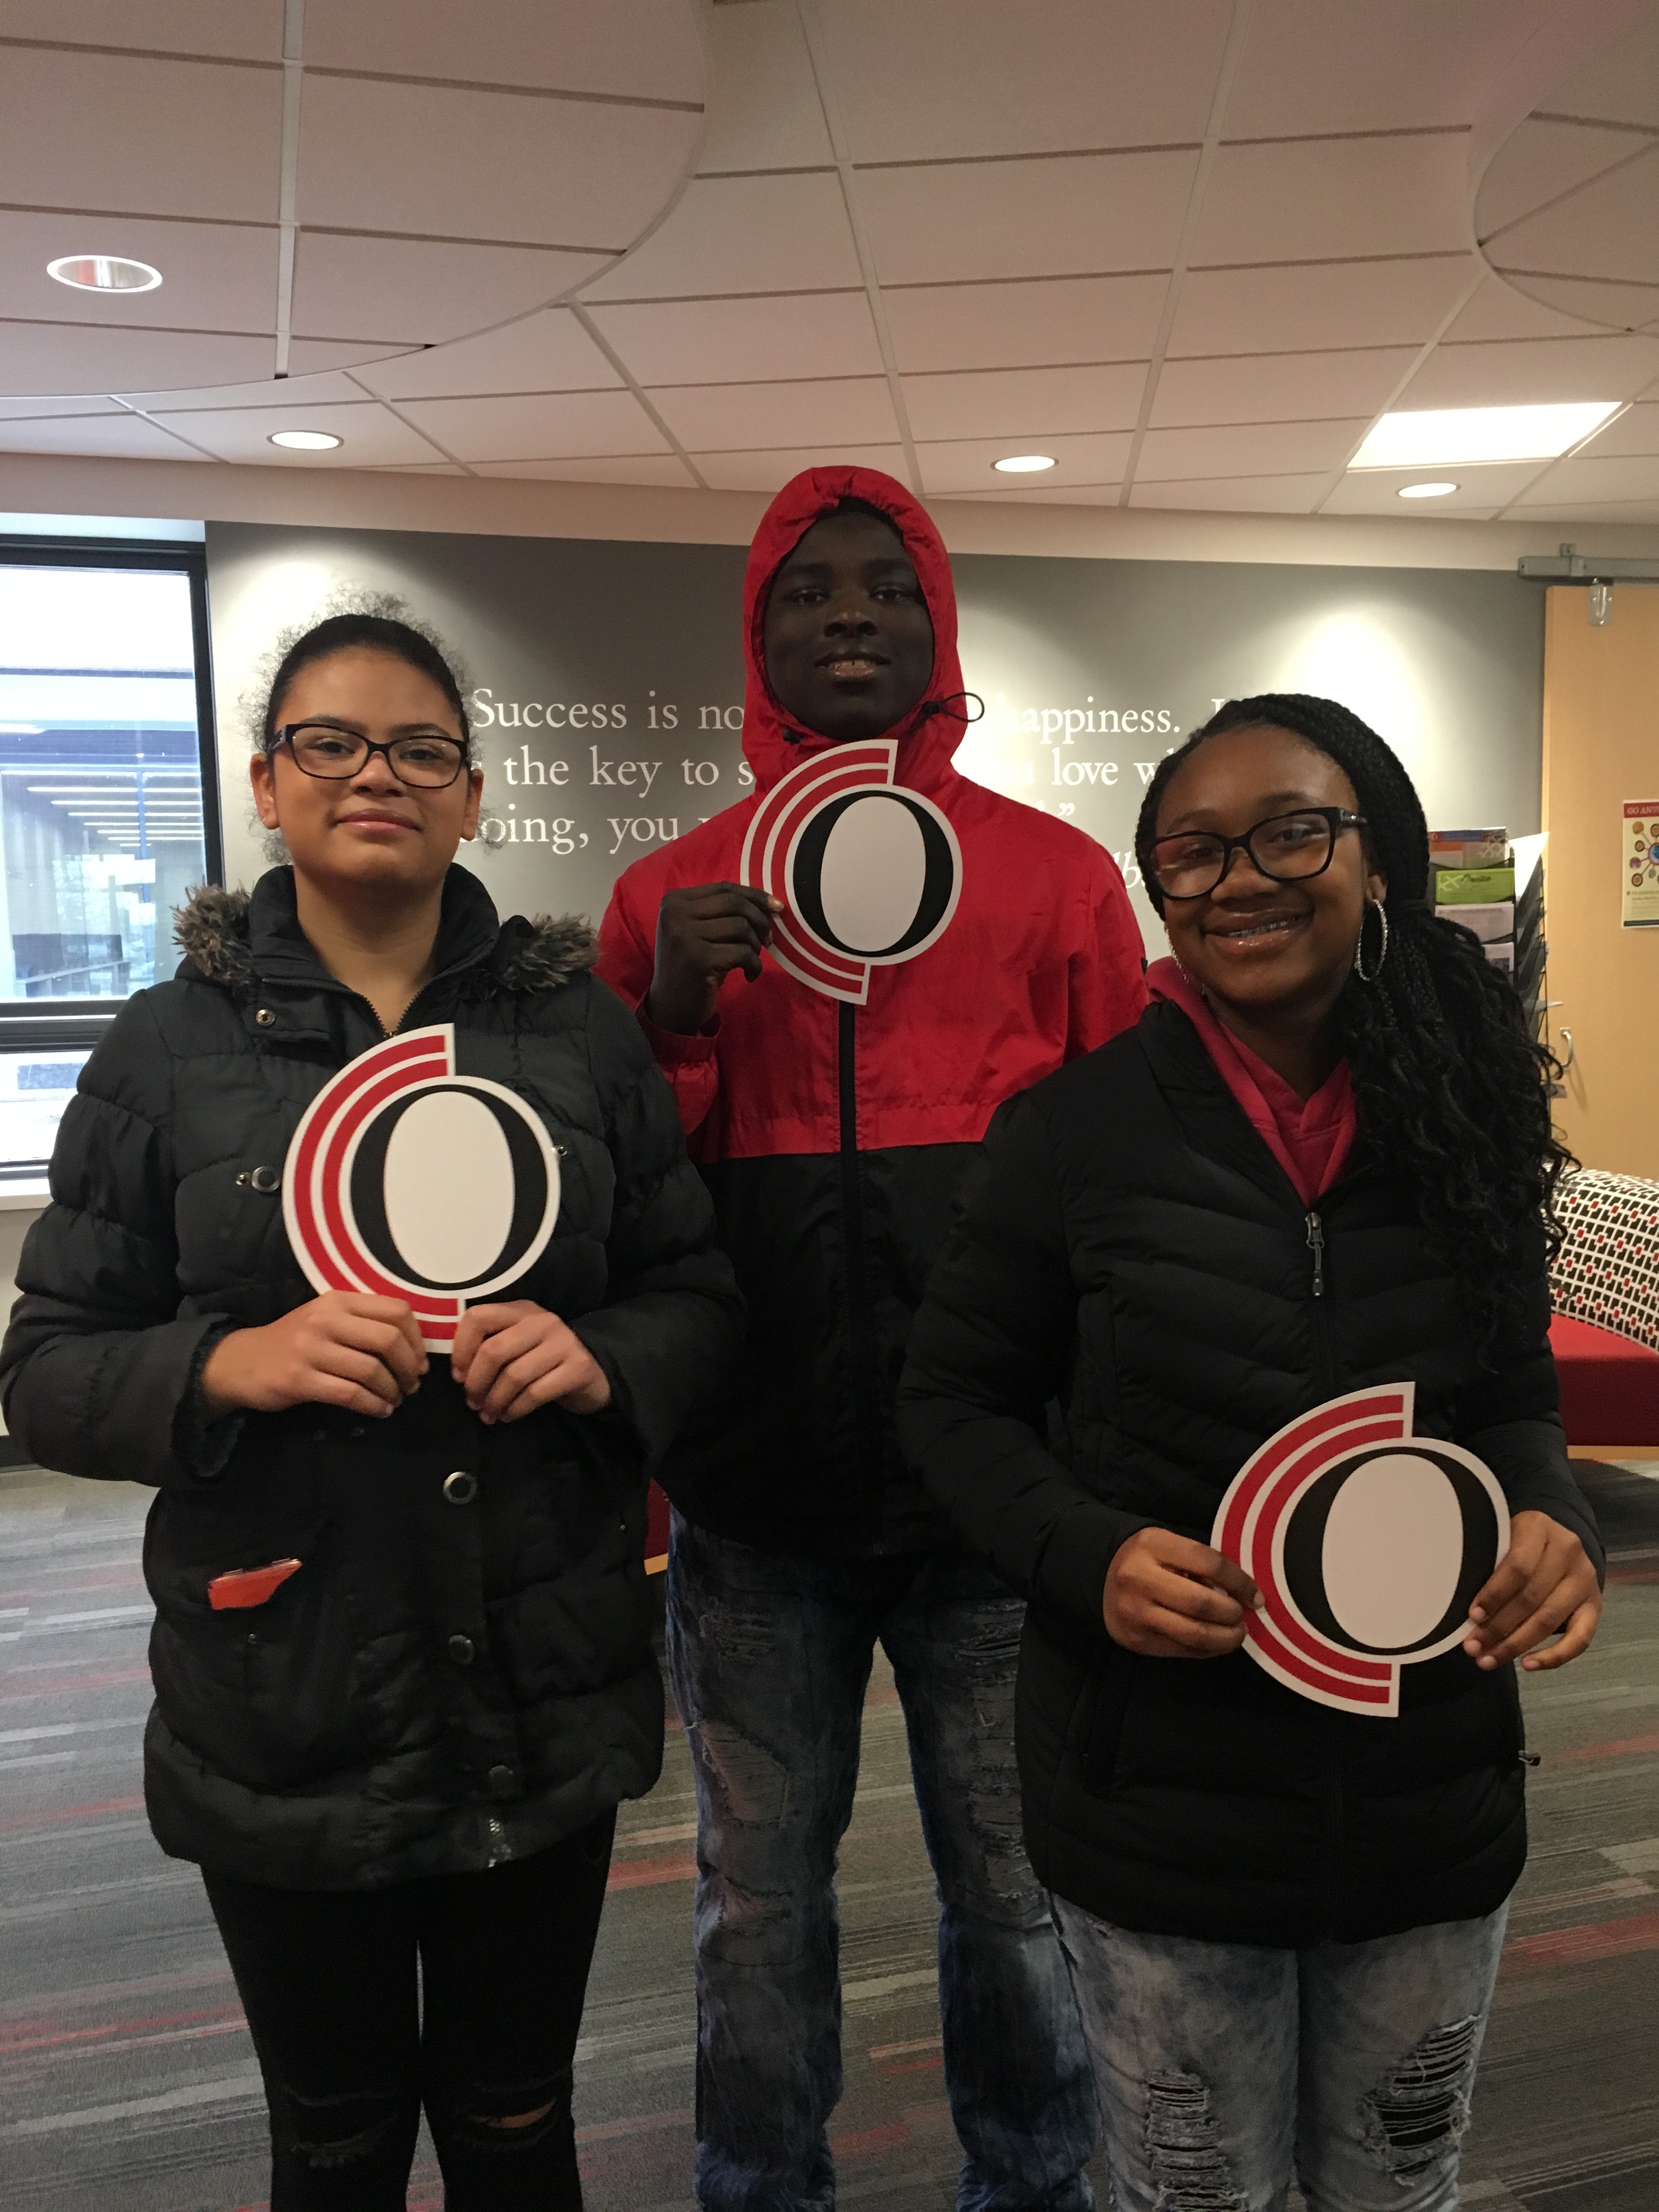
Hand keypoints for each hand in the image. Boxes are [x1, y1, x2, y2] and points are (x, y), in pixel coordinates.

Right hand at [199, 1292, 426, 1419]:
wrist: (241, 1361)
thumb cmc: (294, 1341)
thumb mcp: (327, 1319)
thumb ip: (364, 1323)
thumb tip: (413, 1347)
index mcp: (339, 1300)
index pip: (396, 1310)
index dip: (417, 1339)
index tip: (420, 1361)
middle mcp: (326, 1319)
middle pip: (388, 1340)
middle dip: (409, 1367)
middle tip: (412, 1385)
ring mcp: (311, 1348)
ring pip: (371, 1370)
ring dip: (392, 1390)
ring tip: (395, 1399)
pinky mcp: (299, 1379)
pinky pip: (350, 1394)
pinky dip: (372, 1405)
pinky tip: (379, 1410)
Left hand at [449, 1301, 611, 1424]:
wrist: (592, 1375)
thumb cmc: (542, 1362)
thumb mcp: (516, 1345)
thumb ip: (489, 1347)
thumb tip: (459, 1374)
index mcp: (520, 1310)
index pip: (478, 1317)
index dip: (461, 1349)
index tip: (458, 1376)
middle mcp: (542, 1321)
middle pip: (494, 1350)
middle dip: (476, 1382)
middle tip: (472, 1402)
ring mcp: (563, 1342)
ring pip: (514, 1376)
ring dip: (494, 1401)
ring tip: (488, 1414)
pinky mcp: (578, 1368)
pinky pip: (535, 1393)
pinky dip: (515, 1410)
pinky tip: (508, 1416)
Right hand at [644, 882, 781, 1034]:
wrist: (671, 1006)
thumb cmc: (692, 966)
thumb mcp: (700, 932)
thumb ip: (722, 912)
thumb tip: (770, 903)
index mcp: (675, 901)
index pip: (724, 887)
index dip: (754, 895)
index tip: (776, 907)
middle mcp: (675, 913)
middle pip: (734, 903)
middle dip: (759, 920)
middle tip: (768, 940)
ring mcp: (684, 935)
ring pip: (740, 926)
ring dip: (755, 945)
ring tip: (751, 960)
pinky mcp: (698, 959)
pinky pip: (742, 952)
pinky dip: (754, 965)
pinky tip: (749, 976)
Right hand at [1103, 1528, 1260, 1656]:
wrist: (1099, 1576)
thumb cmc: (1146, 1558)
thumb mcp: (1168, 1545)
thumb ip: (1201, 1562)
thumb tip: (1243, 1592)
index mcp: (1152, 1545)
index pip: (1209, 1563)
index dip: (1240, 1582)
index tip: (1255, 1595)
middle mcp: (1140, 1578)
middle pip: (1202, 1603)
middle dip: (1232, 1614)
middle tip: (1242, 1616)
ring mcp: (1136, 1613)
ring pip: (1194, 1634)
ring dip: (1225, 1638)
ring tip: (1236, 1633)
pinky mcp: (1137, 1640)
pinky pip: (1182, 1650)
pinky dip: (1207, 1649)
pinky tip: (1216, 1642)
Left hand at [1463, 1508, 1600, 1672]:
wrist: (1556, 1542)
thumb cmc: (1517, 1545)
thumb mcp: (1501, 1540)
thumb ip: (1488, 1564)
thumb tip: (1466, 1610)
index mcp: (1538, 1527)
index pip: (1517, 1566)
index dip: (1493, 1594)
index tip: (1472, 1616)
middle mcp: (1568, 1550)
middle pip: (1531, 1597)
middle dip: (1498, 1627)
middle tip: (1473, 1647)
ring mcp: (1585, 1579)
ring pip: (1549, 1620)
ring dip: (1515, 1645)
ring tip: (1488, 1659)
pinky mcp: (1595, 1605)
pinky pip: (1580, 1639)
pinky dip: (1553, 1656)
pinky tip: (1527, 1664)